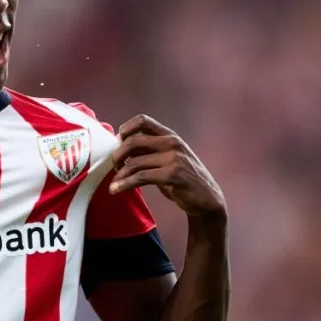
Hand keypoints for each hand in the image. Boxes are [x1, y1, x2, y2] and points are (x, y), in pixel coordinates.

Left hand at [110, 115, 225, 218]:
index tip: (118, 143)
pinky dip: (124, 184)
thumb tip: (122, 148)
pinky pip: (140, 177)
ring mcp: (173, 158)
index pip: (142, 120)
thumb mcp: (169, 159)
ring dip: (120, 175)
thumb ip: (151, 151)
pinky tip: (116, 190)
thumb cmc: (184, 180)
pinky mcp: (173, 175)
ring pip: (134, 162)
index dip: (125, 129)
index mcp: (170, 136)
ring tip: (113, 185)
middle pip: (133, 141)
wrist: (207, 200)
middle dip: (117, 155)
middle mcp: (172, 143)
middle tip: (114, 167)